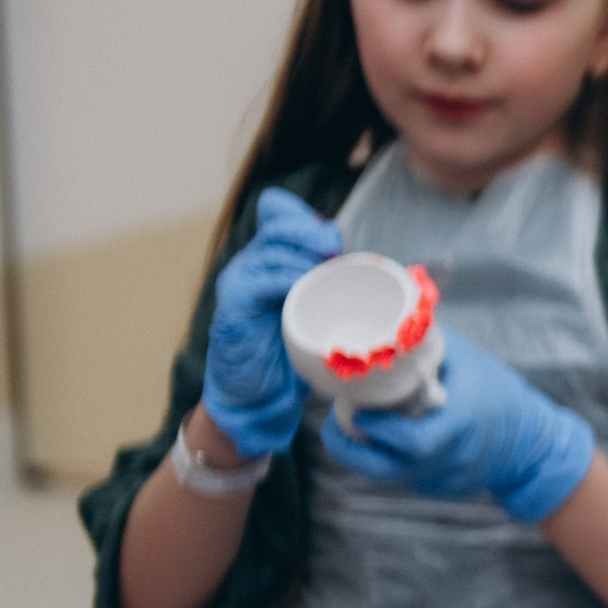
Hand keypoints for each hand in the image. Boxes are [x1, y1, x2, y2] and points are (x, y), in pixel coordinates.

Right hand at [201, 188, 344, 459]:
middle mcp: (252, 263)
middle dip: (311, 232)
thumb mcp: (319, 312)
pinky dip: (285, 279)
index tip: (334, 239)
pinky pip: (258, 281)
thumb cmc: (292, 354)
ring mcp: (239, 281)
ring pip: (271, 249)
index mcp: (271, 259)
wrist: (258, 395)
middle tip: (334, 251)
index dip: (306, 218)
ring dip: (303, 256)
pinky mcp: (232, 304)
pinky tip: (300, 287)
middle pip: (279, 225)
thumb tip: (376, 270)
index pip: (278, 212)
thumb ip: (334, 288)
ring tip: (324, 271)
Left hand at [316, 326, 593, 521]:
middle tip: (334, 423)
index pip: (408, 440)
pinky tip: (383, 442)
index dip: (372, 429)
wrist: (531, 444)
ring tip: (348, 430)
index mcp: (460, 425)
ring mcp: (443, 480)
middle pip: (384, 467)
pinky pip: (402, 478)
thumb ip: (429, 344)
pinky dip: (387, 460)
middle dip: (350, 447)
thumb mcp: (470, 362)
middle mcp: (448, 459)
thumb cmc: (500, 394)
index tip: (349, 409)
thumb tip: (387, 315)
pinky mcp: (439, 490)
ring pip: (386, 475)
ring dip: (361, 455)